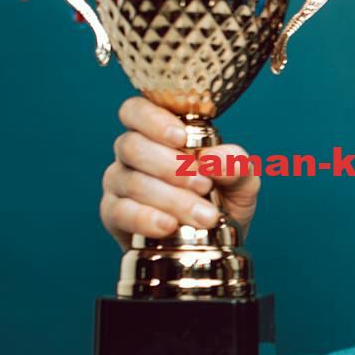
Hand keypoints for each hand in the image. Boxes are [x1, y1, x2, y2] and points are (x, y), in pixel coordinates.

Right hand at [99, 97, 261, 247]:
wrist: (215, 243)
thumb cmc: (222, 199)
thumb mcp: (241, 180)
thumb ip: (235, 164)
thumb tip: (213, 158)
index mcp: (158, 133)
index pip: (136, 110)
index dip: (153, 120)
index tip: (181, 138)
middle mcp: (132, 154)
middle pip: (132, 146)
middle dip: (171, 166)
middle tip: (204, 185)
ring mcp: (119, 183)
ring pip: (132, 181)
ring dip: (172, 199)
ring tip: (205, 216)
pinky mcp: (113, 215)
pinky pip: (120, 212)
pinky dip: (146, 218)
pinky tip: (169, 225)